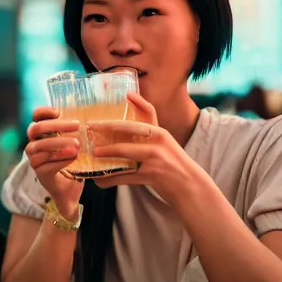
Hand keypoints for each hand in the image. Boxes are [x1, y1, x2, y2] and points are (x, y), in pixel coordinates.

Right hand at [24, 107, 84, 217]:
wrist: (70, 187)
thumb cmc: (73, 158)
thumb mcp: (75, 141)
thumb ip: (76, 129)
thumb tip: (90, 114)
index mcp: (42, 132)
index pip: (36, 116)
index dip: (44, 111)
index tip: (59, 111)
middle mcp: (34, 143)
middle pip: (37, 129)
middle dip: (57, 125)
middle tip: (76, 125)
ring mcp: (34, 159)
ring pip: (40, 147)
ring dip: (60, 143)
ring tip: (77, 145)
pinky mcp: (40, 173)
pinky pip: (47, 164)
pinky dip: (61, 159)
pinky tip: (74, 157)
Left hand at [88, 93, 202, 206]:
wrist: (191, 187)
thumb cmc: (177, 169)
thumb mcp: (168, 149)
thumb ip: (151, 143)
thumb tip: (125, 143)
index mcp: (161, 134)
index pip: (150, 112)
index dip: (139, 102)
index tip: (127, 94)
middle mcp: (159, 141)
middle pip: (129, 128)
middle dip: (107, 127)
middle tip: (91, 126)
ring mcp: (155, 157)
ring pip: (124, 151)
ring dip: (106, 152)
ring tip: (93, 153)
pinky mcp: (150, 174)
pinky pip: (124, 176)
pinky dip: (110, 179)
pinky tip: (99, 181)